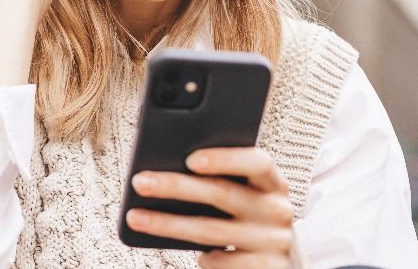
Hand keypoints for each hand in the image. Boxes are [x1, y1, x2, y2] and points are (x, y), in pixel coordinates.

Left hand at [126, 147, 294, 268]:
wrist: (281, 266)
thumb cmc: (250, 222)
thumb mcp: (247, 198)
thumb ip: (223, 182)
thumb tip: (165, 170)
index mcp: (274, 184)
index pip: (257, 162)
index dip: (225, 159)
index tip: (190, 159)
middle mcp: (277, 210)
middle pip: (222, 193)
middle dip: (175, 186)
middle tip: (140, 182)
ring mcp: (273, 242)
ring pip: (210, 230)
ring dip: (167, 223)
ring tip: (136, 217)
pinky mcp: (266, 268)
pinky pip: (219, 261)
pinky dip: (203, 258)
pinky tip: (194, 255)